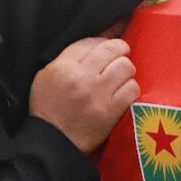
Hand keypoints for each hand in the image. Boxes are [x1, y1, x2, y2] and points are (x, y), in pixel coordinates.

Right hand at [29, 37, 138, 153]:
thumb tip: (99, 38)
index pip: (89, 42)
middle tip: (121, 56)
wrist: (54, 142)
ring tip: (121, 76)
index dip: (104, 39)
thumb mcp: (47, 77)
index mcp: (63, 67)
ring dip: (126, 70)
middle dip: (120, 50)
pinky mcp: (110, 111)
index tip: (110, 44)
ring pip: (125, 67)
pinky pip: (132, 89)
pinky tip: (124, 92)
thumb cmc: (50, 108)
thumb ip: (70, 57)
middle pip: (111, 50)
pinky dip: (131, 88)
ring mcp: (97, 94)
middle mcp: (81, 77)